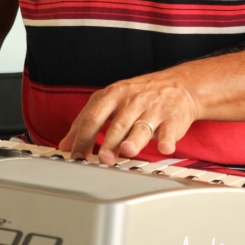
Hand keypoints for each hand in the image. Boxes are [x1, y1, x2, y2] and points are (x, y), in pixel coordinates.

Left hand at [58, 66, 200, 164]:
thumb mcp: (111, 100)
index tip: (76, 157)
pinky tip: (164, 148)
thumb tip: (65, 144)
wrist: (178, 85)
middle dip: (109, 142)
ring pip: (141, 126)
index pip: (93, 116)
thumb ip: (87, 120)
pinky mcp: (172, 118)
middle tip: (102, 159)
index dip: (83, 137)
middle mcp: (132, 101)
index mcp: (113, 95)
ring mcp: (153, 109)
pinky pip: (169, 130)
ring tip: (127, 151)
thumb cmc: (140, 95)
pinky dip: (166, 140)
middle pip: (117, 123)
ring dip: (134, 139)